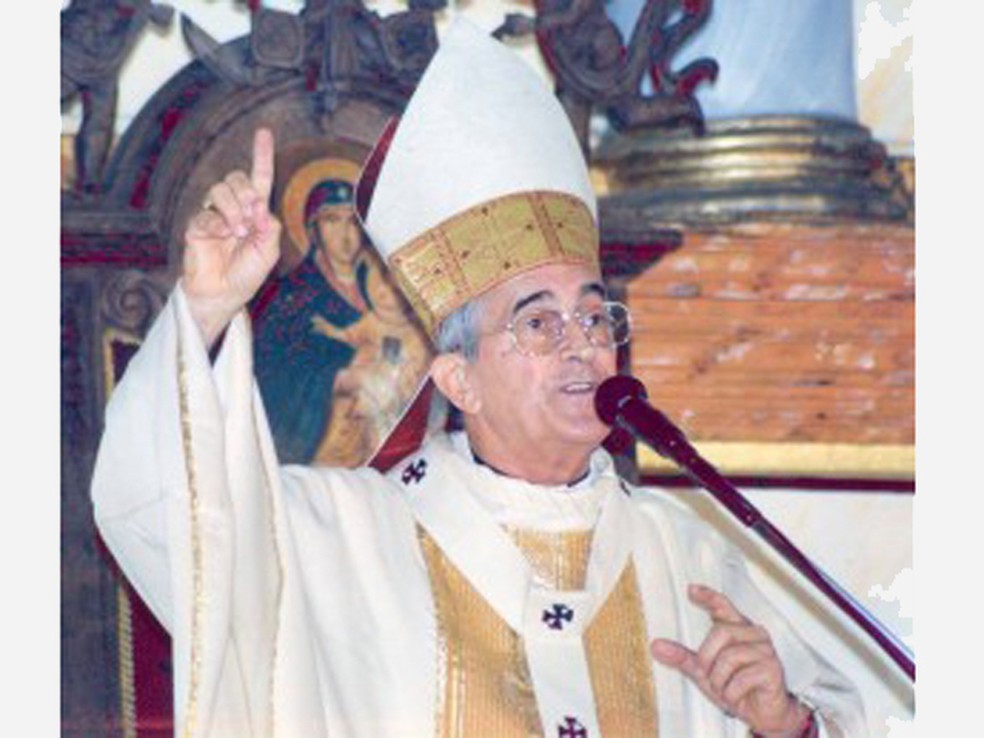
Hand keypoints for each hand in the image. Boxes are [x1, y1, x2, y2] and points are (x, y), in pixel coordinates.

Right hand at [181, 128, 281, 347]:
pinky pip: (205, 214)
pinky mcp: (195, 225)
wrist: (225, 293)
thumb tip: (259, 206)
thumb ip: (269, 227)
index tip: (263, 132)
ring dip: (233, 210)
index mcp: (254, 210)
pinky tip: (221, 237)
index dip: (261, 155)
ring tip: (237, 232)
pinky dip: (216, 225)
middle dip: (246, 193)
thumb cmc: (247, 273)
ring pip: (219, 190)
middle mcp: (233, 207)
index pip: (259, 177)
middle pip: (237, 178)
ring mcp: (213, 214)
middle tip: (253, 216)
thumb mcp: (268, 251)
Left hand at [650, 584, 810, 737]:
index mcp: (738, 629)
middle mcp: (754, 634)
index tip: (691, 589)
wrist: (763, 714)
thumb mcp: (704, 672)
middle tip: (710, 677)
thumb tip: (656, 646)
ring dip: (720, 680)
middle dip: (708, 658)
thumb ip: (683, 657)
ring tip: (726, 688)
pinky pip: (741, 679)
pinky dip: (732, 693)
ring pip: (729, 657)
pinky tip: (737, 695)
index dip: (708, 596)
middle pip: (720, 632)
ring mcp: (765, 650)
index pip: (723, 607)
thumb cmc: (736, 687)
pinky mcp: (772, 669)